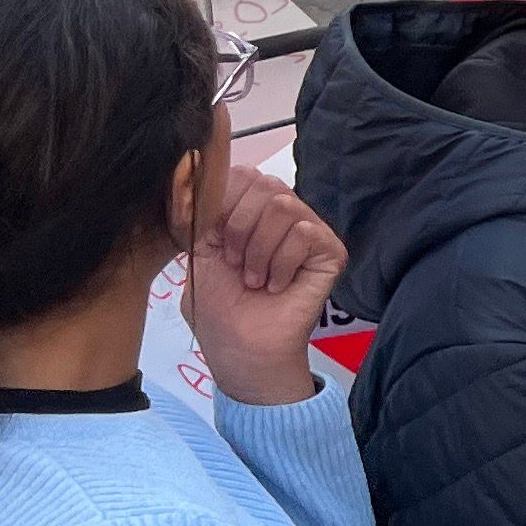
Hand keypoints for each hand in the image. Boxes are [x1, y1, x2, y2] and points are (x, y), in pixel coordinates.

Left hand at [181, 168, 345, 406]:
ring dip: (258, 250)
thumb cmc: (218, 310)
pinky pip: (305, 232)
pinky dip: (281, 263)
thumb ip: (201, 215)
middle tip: (234, 264)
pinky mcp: (331, 251)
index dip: (222, 203)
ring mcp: (310, 231)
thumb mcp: (198, 254)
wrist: (241, 350)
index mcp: (249, 212)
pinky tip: (277, 286)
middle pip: (263, 184)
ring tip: (255, 280)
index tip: (210, 241)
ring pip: (283, 206)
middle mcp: (282, 216)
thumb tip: (195, 177)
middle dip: (238, 227)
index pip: (240, 174)